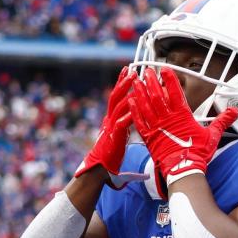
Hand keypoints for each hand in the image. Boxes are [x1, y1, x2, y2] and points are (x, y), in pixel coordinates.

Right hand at [74, 67, 146, 189]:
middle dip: (123, 83)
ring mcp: (110, 127)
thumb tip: (134, 118)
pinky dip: (129, 115)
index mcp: (111, 118)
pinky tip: (136, 108)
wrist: (101, 168)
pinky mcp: (114, 137)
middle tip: (132, 70)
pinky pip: (122, 123)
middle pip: (115, 97)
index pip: (116, 97)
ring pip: (118, 106)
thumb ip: (125, 124)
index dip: (120, 82)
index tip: (127, 69)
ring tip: (135, 81)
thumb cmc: (111, 154)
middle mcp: (109, 120)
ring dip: (127, 93)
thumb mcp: (119, 135)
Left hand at [128, 69, 237, 190]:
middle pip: (158, 95)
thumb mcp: (212, 136)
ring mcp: (157, 128)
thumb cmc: (197, 154)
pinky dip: (134, 111)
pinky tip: (131, 101)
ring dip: (140, 92)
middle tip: (147, 71)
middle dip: (152, 82)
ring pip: (146, 106)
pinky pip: (139, 121)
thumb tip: (234, 112)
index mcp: (183, 116)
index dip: (170, 79)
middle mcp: (168, 119)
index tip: (165, 69)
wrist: (184, 170)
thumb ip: (222, 121)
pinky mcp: (149, 138)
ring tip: (136, 81)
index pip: (176, 92)